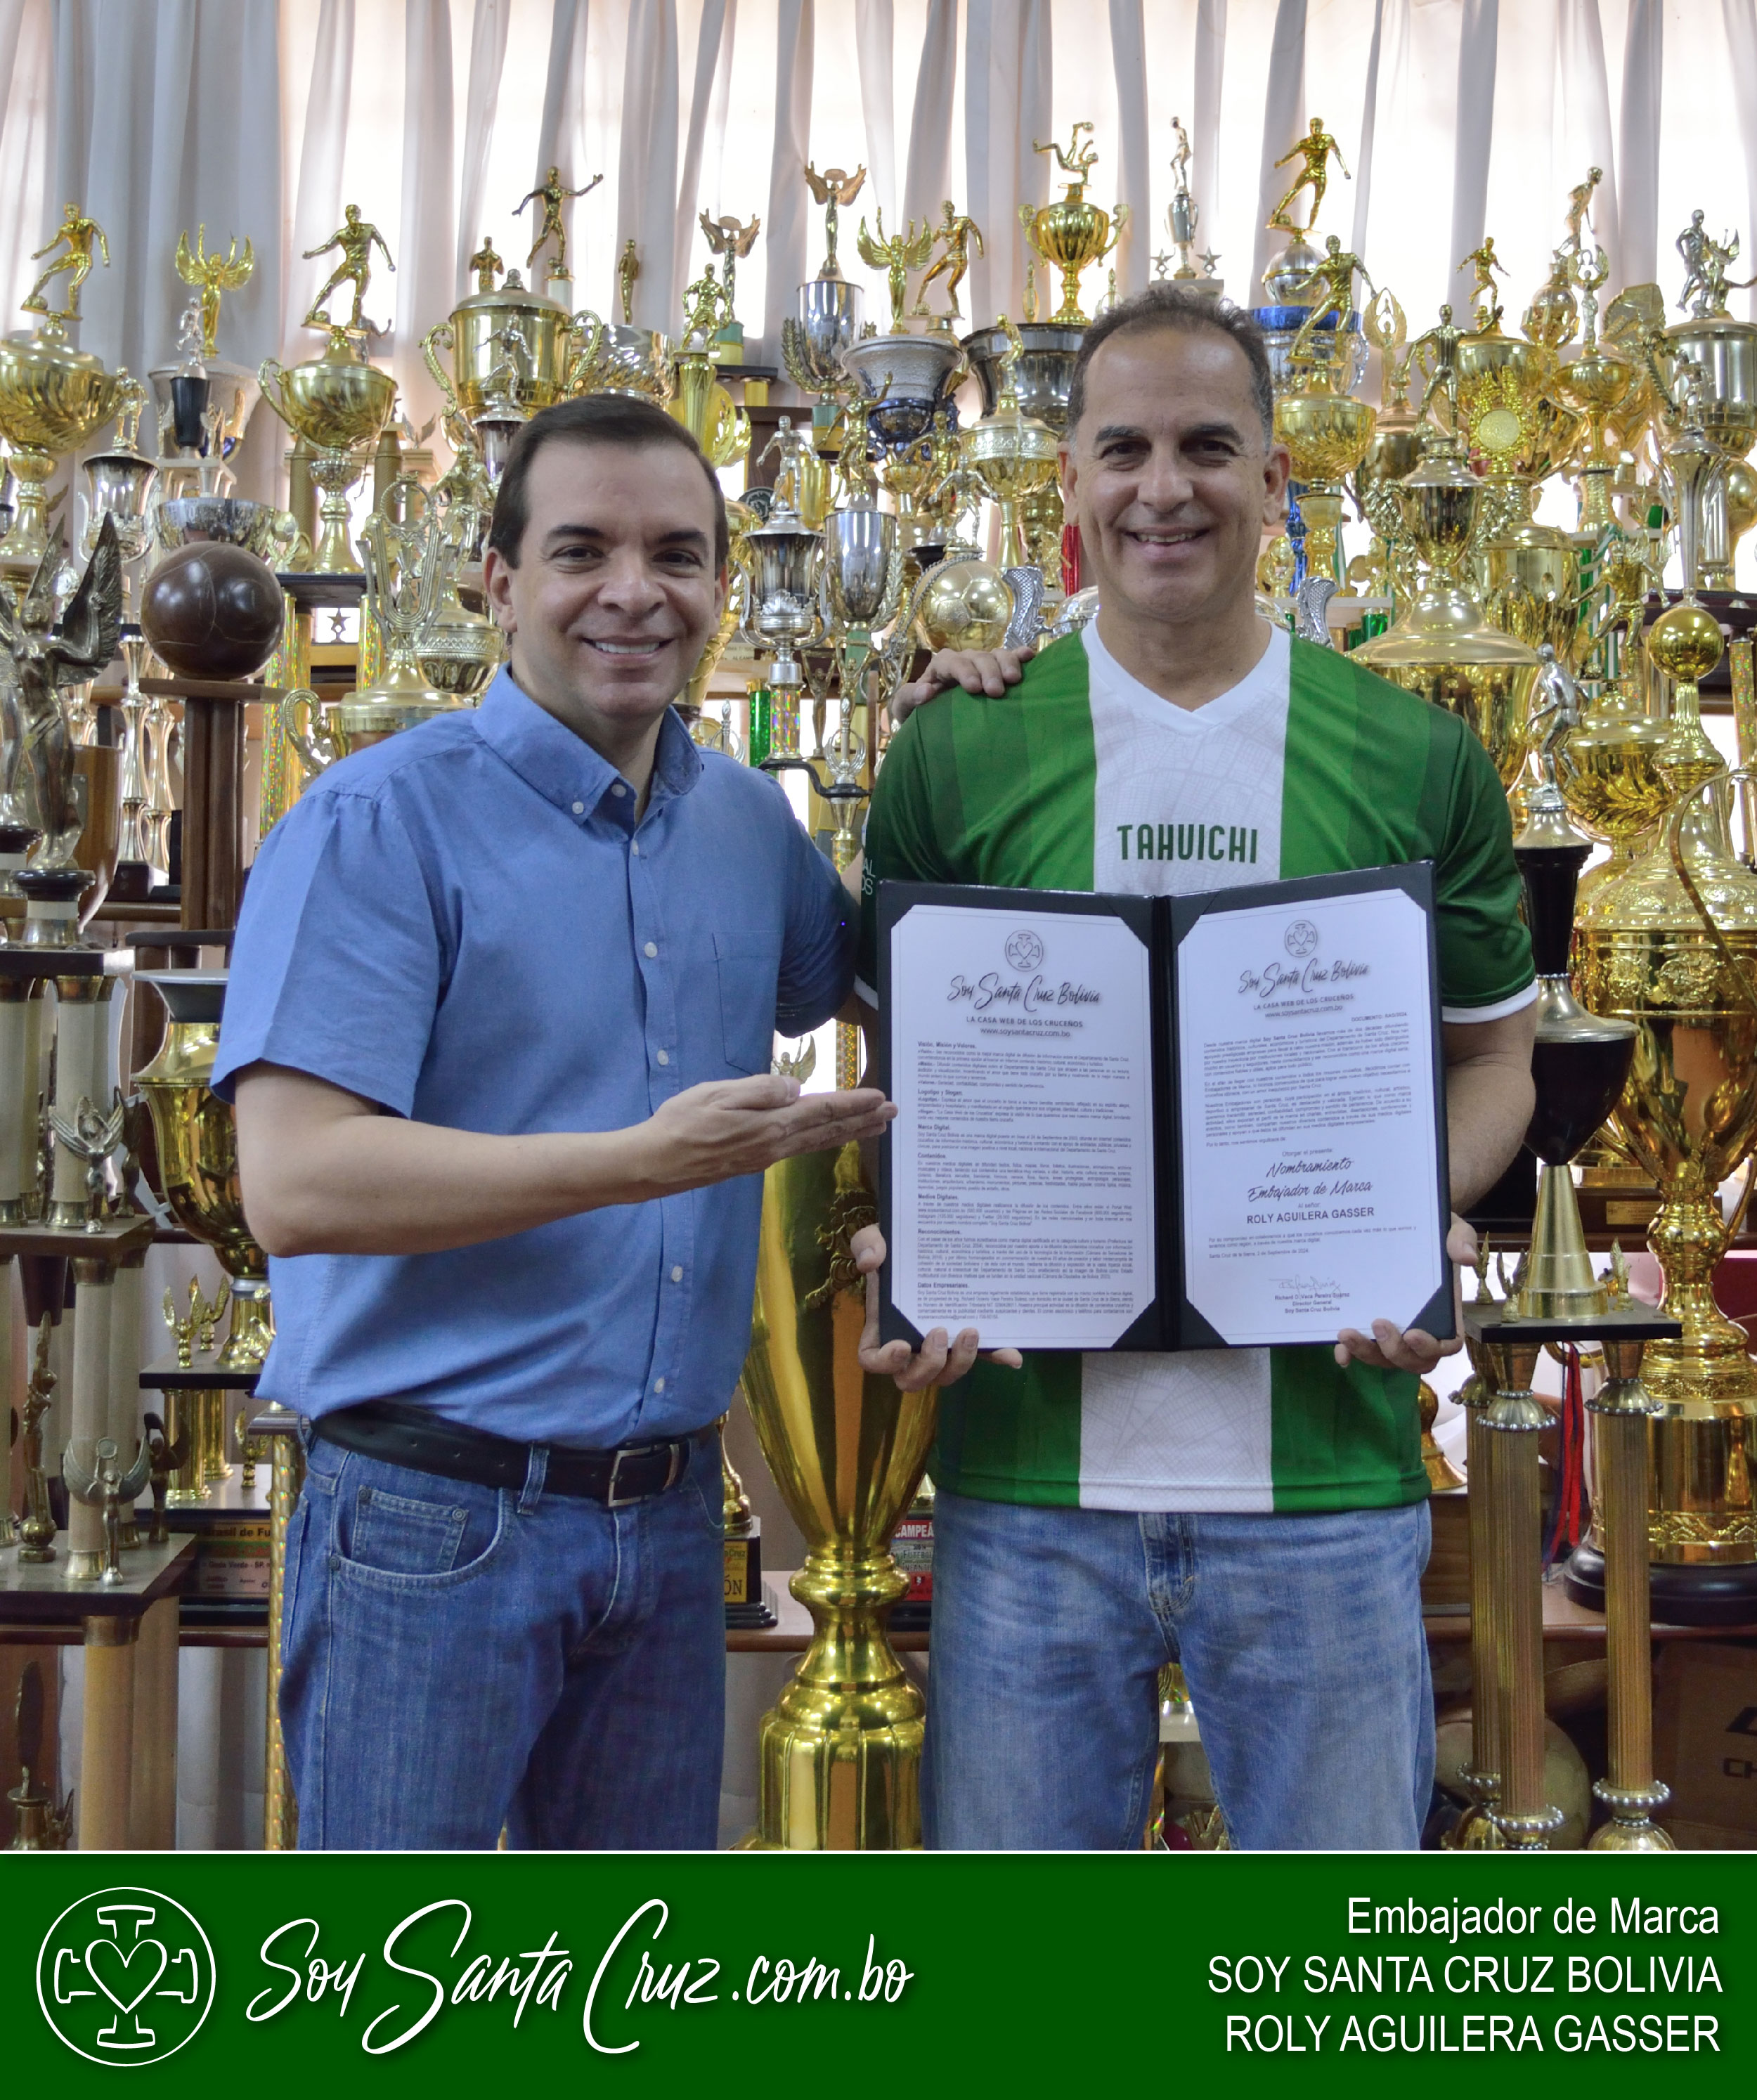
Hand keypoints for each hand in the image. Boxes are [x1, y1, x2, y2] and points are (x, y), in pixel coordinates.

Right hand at [642, 1075, 893, 1194]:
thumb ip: (760, 1091)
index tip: (881, 1098)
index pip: (822, 1112)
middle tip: (893, 1113)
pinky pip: (799, 1149)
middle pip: (827, 1131)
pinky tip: (824, 1137)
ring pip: (815, 1142)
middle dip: (862, 1121)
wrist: (655, 1164)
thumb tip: (796, 1088)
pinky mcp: (752, 1162)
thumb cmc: (681, 1124)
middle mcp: (774, 1146)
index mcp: (770, 1127)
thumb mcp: (718, 1095)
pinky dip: (821, 1140)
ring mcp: (764, 1157)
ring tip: (872, 1126)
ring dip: (847, 1132)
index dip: (854, 1104)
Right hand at [851, 1223, 1023, 1388]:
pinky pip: (983, 1356)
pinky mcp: (968, 1339)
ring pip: (947, 1374)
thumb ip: (866, 1244)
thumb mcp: (875, 1237)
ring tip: (971, 1330)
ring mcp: (941, 1346)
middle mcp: (911, 1345)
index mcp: (882, 1327)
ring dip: (960, 1362)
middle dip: (928, 1366)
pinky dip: (997, 1357)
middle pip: (913, 1379)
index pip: (873, 1359)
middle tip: (939, 1332)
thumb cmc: (896, 1247)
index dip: (885, 1362)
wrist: (928, 1240)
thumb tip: (870, 1261)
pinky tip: (1012, 1354)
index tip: (902, 1345)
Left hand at [889, 643, 1035, 726]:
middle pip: (978, 658)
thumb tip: (925, 692)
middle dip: (988, 671)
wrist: (935, 719)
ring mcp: (983, 664)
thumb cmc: (920, 713)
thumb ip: (908, 698)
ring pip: (996, 655)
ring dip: (1007, 664)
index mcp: (941, 667)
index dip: (964, 672)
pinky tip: (1030, 657)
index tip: (974, 688)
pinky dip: (1020, 656)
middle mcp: (964, 660)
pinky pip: (1011, 657)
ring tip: (1015, 680)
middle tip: (997, 691)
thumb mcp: (906, 707)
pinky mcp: (998, 670)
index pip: (952, 663)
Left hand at [1334, 1214, 1475, 1373]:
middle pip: (1414, 1360)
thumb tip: (1467, 1257)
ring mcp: (1395, 1331)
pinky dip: (1350, 1354)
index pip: (1447, 1344)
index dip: (1431, 1347)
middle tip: (1378, 1323)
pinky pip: (1363, 1349)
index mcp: (1445, 1311)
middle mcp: (1421, 1327)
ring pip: (1386, 1359)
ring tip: (1346, 1332)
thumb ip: (1461, 1240)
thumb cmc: (1433, 1231)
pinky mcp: (1370, 1326)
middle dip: (1394, 1350)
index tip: (1413, 1334)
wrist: (1405, 1221)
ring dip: (1366, 1352)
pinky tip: (1340, 1351)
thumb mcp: (1451, 1228)